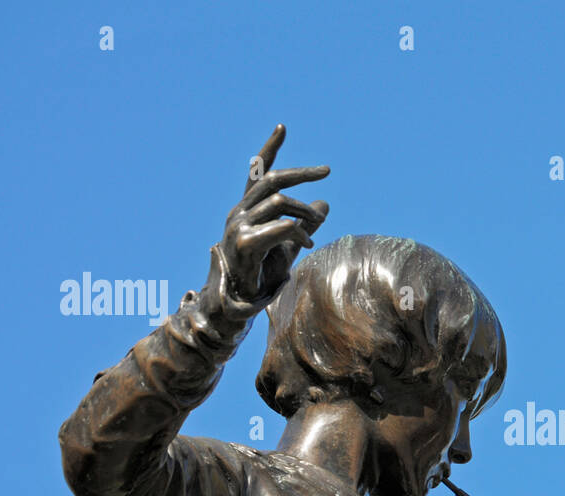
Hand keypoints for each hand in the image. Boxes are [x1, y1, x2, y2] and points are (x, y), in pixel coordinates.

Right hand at [219, 124, 329, 301]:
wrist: (241, 299)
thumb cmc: (262, 269)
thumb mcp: (289, 243)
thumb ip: (305, 223)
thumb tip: (325, 205)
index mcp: (248, 207)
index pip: (257, 171)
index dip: (270, 148)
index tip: (283, 127)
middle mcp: (240, 211)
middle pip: (272, 179)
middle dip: (301, 173)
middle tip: (326, 171)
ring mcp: (239, 225)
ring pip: (279, 202)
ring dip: (305, 213)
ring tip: (315, 230)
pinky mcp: (244, 243)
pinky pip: (280, 227)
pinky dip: (299, 232)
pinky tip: (308, 243)